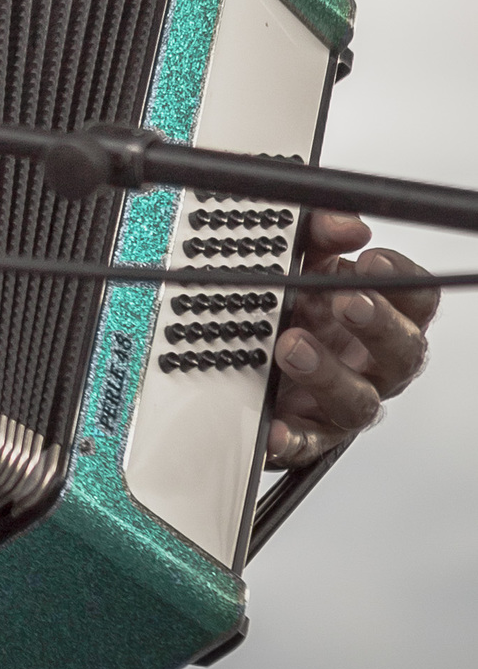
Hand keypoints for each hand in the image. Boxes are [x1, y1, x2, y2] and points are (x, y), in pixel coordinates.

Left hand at [265, 211, 438, 466]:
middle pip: (402, 352)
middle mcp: (372, 364)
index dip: (402, 280)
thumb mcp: (298, 261)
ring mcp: (342, 402)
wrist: (251, 364)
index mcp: (381, 317)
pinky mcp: (307, 435)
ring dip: (328, 373)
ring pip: (357, 400)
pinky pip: (304, 443)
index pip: (417, 300)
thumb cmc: (290, 308)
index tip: (373, 261)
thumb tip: (344, 225)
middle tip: (346, 301)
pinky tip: (272, 427)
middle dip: (377, 324)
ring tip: (290, 346)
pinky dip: (289, 437)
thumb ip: (318, 237)